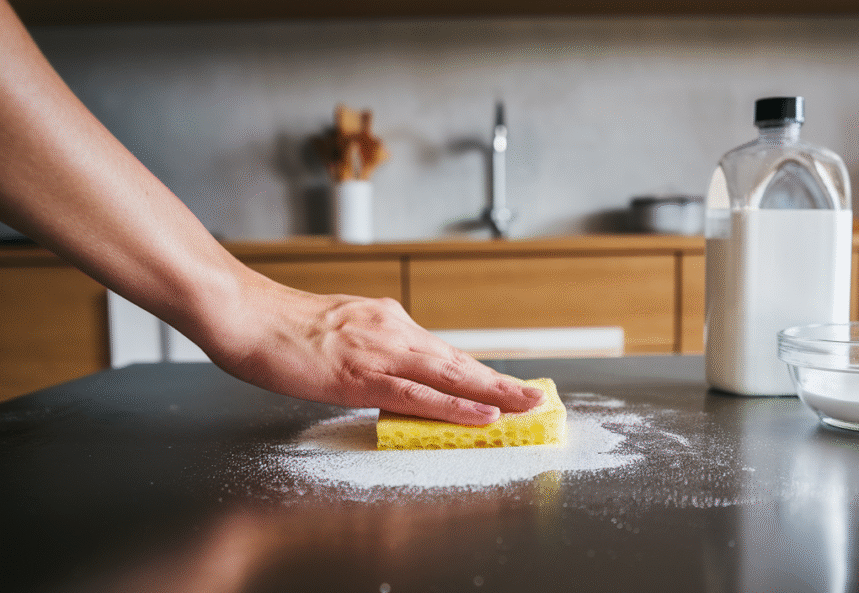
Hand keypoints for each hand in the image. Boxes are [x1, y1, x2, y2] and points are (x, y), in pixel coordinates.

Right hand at [204, 279, 544, 425]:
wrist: (247, 316)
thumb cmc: (283, 328)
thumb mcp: (340, 330)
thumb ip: (371, 349)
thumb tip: (390, 373)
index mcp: (387, 321)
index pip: (443, 352)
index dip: (478, 371)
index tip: (505, 385)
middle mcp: (394, 330)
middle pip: (458, 361)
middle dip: (500, 382)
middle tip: (535, 396)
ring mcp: (381, 352)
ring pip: (451, 376)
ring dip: (495, 392)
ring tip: (527, 404)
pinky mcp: (363, 376)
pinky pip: (420, 395)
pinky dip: (457, 407)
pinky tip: (484, 414)